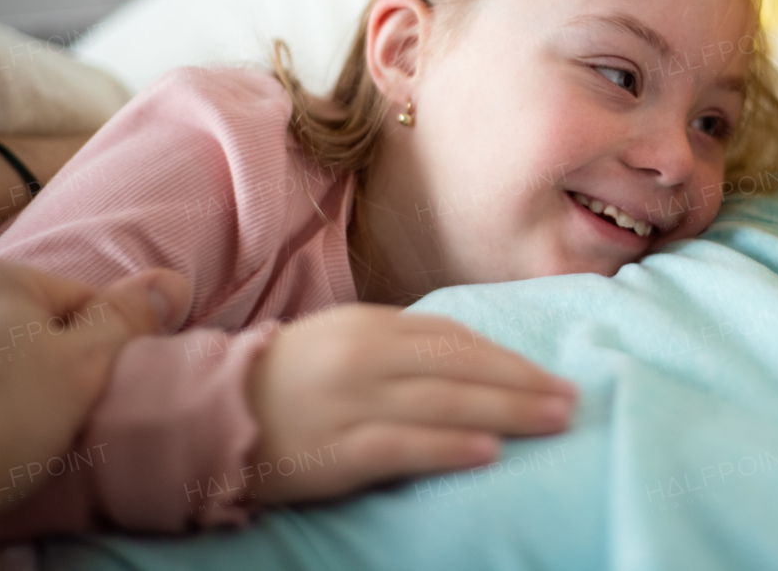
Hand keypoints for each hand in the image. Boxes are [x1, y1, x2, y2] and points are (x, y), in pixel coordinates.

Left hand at [0, 260, 190, 493]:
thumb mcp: (80, 368)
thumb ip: (126, 321)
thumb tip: (170, 279)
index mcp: (3, 277)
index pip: (89, 302)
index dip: (109, 350)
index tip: (104, 395)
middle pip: (40, 329)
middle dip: (60, 369)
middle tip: (66, 421)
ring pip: (8, 363)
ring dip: (21, 395)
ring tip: (23, 438)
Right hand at [245, 303, 576, 504]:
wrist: (206, 414)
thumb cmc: (291, 378)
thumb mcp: (347, 341)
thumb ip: (404, 345)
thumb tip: (476, 359)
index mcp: (370, 325)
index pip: (454, 336)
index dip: (506, 356)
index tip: (548, 372)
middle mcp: (365, 356)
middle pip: (461, 367)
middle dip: (523, 383)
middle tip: (571, 399)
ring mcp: (349, 402)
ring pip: (443, 402)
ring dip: (507, 411)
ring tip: (553, 421)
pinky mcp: (333, 450)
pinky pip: (400, 446)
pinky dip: (447, 448)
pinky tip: (488, 453)